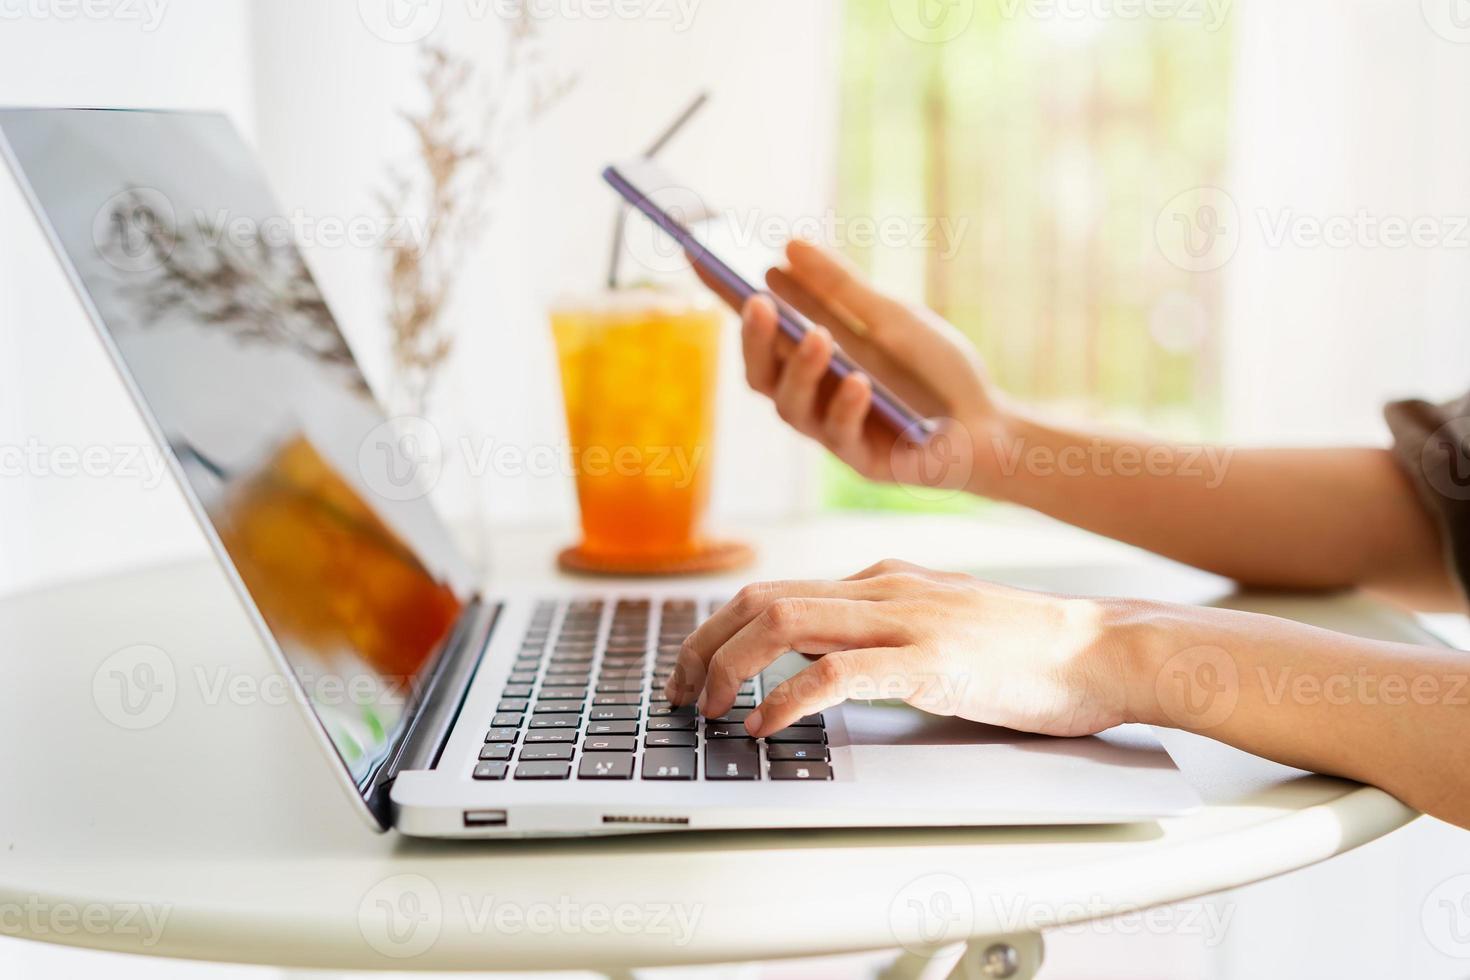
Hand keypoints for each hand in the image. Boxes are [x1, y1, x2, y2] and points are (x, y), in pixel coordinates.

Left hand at [665, 559, 1139, 737]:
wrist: (1101, 648)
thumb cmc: (1026, 647)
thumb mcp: (937, 623)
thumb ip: (882, 631)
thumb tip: (820, 662)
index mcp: (880, 578)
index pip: (772, 590)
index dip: (715, 629)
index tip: (691, 667)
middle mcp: (882, 587)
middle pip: (760, 599)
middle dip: (702, 646)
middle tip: (680, 694)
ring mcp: (905, 619)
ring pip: (784, 622)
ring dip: (729, 668)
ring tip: (710, 709)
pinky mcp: (930, 659)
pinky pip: (836, 671)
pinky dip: (787, 698)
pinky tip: (766, 725)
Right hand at [731, 240, 1007, 492]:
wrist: (990, 425)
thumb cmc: (938, 370)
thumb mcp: (891, 317)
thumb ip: (842, 287)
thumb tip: (787, 246)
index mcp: (812, 354)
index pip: (759, 324)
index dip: (724, 293)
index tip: (696, 253)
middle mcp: (811, 393)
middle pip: (760, 372)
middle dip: (754, 339)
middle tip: (759, 302)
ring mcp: (830, 429)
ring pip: (791, 407)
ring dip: (801, 370)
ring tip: (819, 337)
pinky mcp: (859, 460)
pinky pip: (839, 435)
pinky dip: (847, 406)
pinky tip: (860, 382)